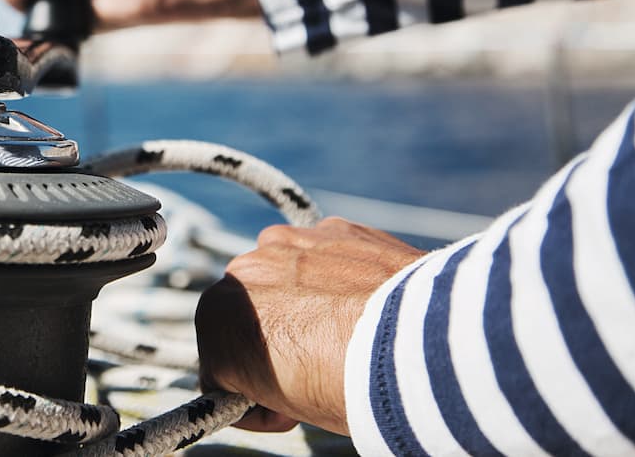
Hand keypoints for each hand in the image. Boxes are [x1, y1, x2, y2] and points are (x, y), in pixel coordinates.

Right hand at [195, 218, 423, 434]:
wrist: (416, 349)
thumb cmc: (345, 386)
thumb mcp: (284, 407)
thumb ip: (261, 384)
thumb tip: (271, 383)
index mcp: (217, 318)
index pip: (222, 361)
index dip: (254, 388)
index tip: (287, 404)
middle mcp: (242, 270)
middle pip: (253, 312)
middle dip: (277, 334)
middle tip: (320, 367)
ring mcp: (288, 242)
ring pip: (286, 274)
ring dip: (306, 297)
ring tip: (350, 333)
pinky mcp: (332, 227)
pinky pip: (325, 254)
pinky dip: (340, 274)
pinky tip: (369, 304)